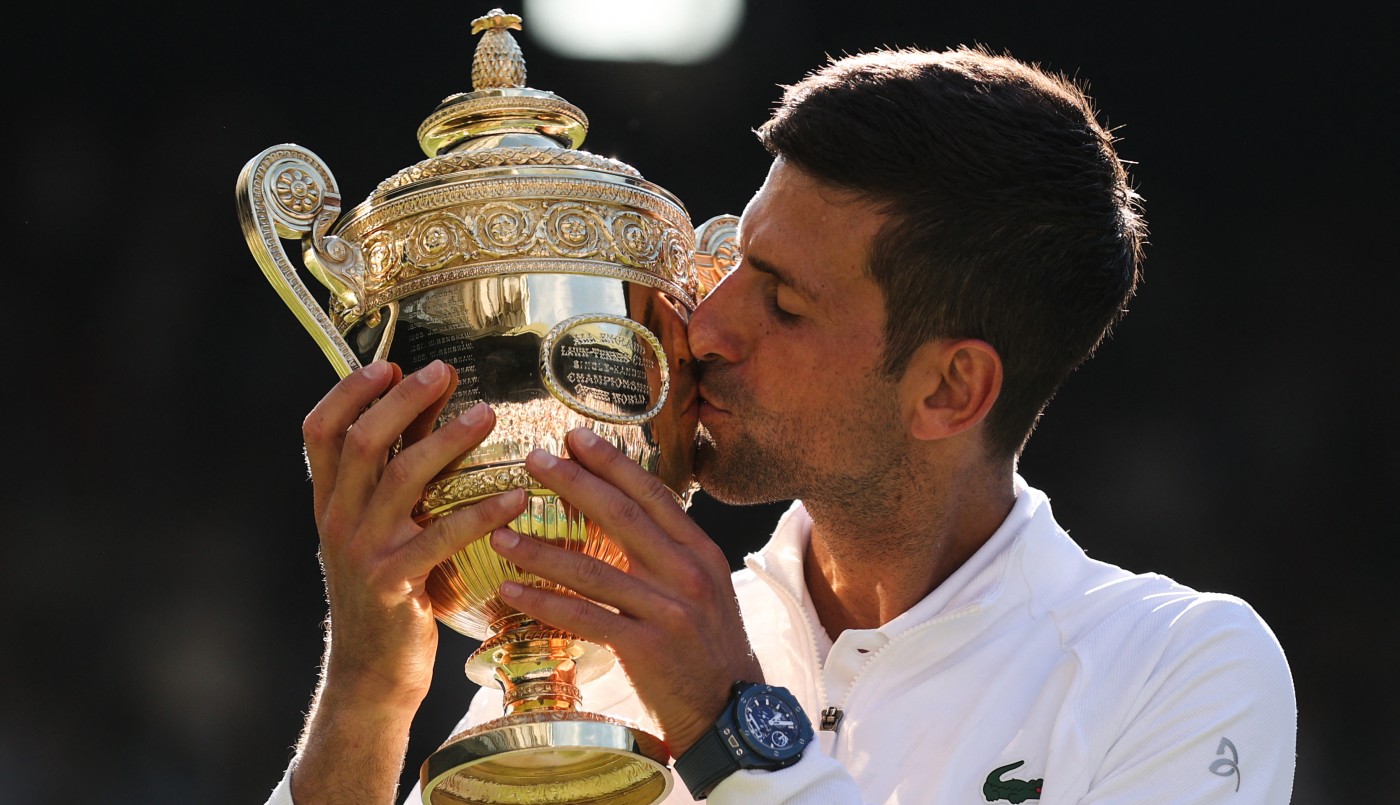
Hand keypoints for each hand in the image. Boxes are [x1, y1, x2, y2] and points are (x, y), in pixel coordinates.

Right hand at [292, 359, 528, 803]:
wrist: (374, 671)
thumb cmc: (390, 588)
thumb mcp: (382, 527)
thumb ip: (399, 471)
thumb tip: (432, 403)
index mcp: (329, 502)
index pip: (319, 432)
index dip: (348, 392)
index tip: (388, 362)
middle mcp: (338, 520)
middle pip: (361, 443)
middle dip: (403, 400)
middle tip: (444, 372)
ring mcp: (362, 552)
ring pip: (401, 480)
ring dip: (447, 441)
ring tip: (487, 414)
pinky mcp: (394, 584)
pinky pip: (440, 537)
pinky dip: (480, 511)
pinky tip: (515, 495)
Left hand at [488, 427, 762, 756]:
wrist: (731, 711)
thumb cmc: (708, 647)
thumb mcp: (704, 588)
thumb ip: (670, 552)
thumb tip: (627, 514)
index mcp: (701, 552)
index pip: (654, 495)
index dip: (613, 464)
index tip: (576, 437)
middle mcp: (687, 573)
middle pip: (623, 517)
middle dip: (575, 483)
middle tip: (533, 459)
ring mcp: (668, 610)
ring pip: (595, 569)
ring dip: (542, 549)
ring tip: (500, 533)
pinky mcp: (647, 647)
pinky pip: (586, 617)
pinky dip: (545, 602)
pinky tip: (512, 590)